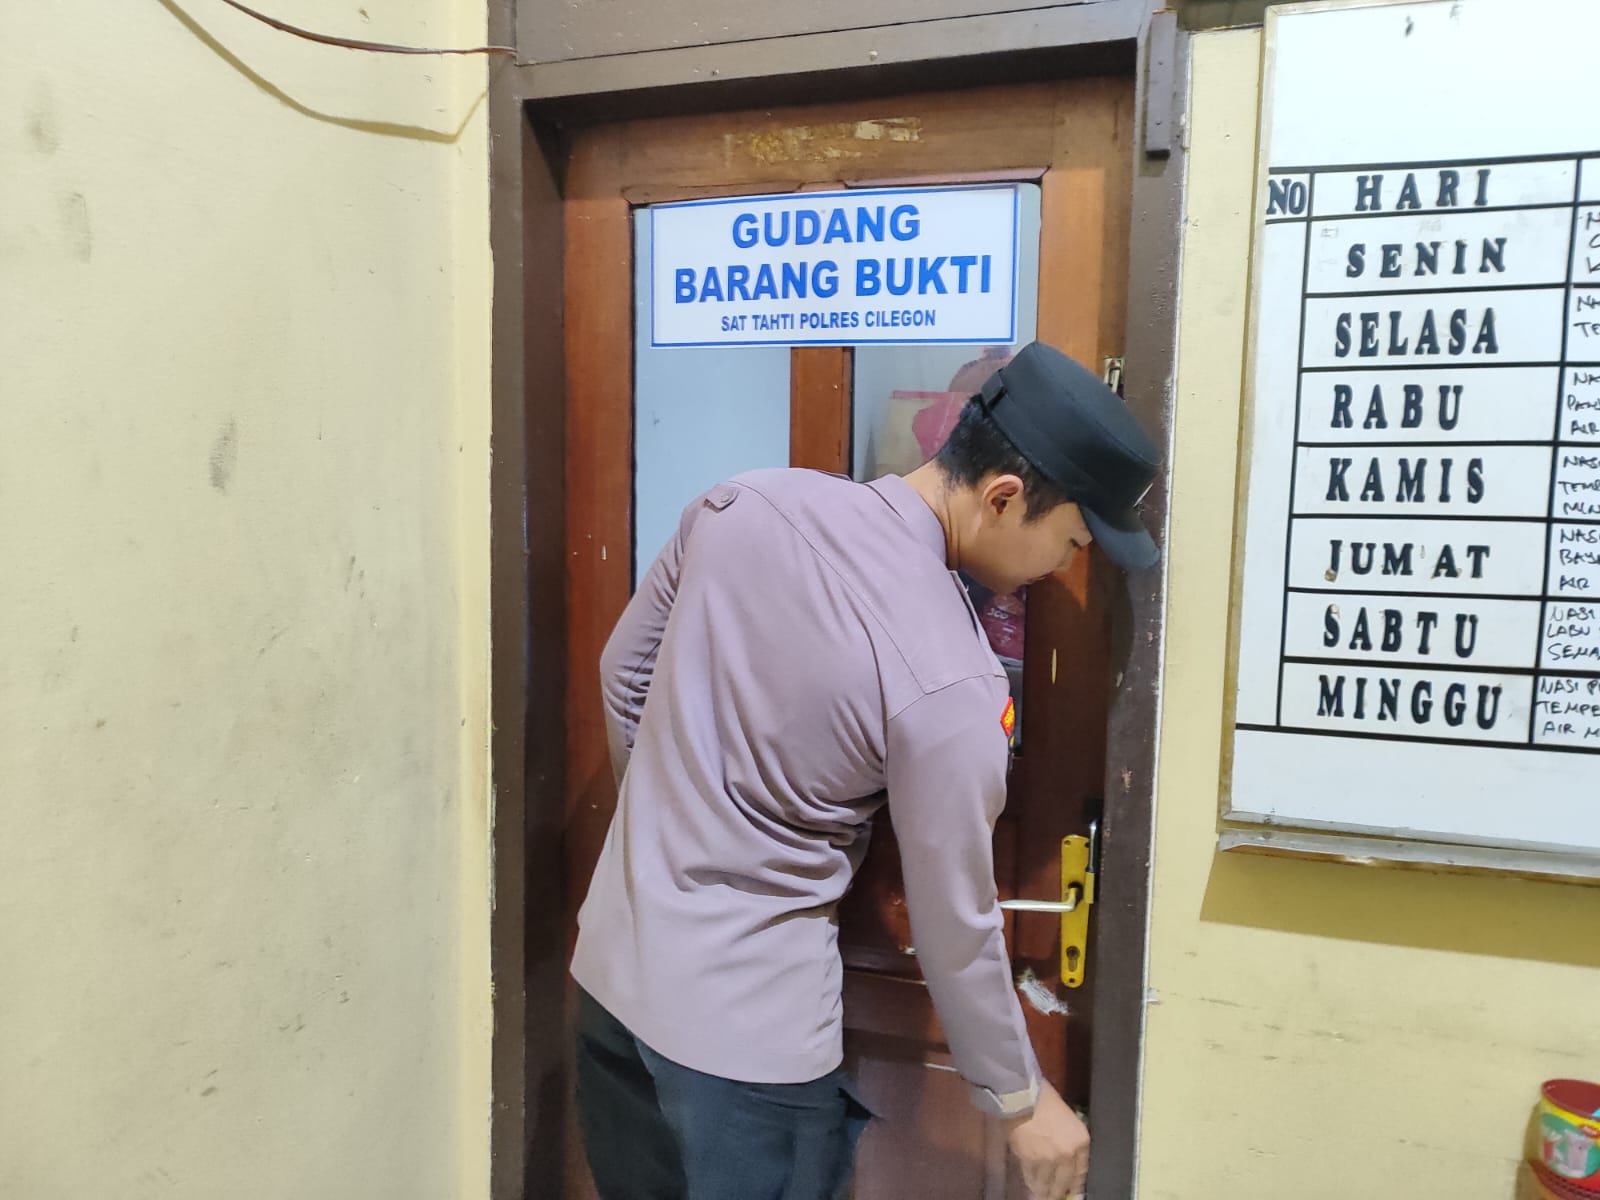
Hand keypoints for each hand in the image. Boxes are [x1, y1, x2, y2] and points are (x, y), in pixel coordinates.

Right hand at [1005, 1080, 1088, 1198]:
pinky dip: (1031, 1184)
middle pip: (1065, 1183)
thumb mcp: (1068, 1120)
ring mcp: (1050, 1161)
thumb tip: (1066, 1162)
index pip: (1081, 1174)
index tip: (1071, 1194)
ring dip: (1044, 1192)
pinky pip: (1032, 1179)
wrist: (1023, 1095)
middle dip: (1059, 1193)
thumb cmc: (1045, 1100)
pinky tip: (1031, 1187)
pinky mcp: (1030, 1162)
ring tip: (1041, 1196)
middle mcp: (1069, 1155)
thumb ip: (1069, 1142)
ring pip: (1047, 1185)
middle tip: (1055, 1197)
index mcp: (1082, 1142)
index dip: (1075, 1187)